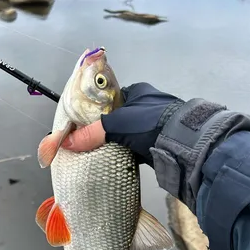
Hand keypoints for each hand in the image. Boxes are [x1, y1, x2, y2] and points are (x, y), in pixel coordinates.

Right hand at [61, 82, 184, 166]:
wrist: (182, 143)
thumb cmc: (148, 123)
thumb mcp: (117, 125)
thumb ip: (92, 133)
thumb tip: (67, 142)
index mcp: (138, 91)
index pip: (111, 99)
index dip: (97, 111)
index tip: (86, 124)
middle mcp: (148, 104)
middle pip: (120, 117)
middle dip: (108, 129)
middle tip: (93, 140)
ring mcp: (156, 122)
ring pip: (130, 132)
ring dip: (120, 141)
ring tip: (103, 150)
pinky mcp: (161, 139)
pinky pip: (139, 144)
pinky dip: (130, 151)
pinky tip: (120, 157)